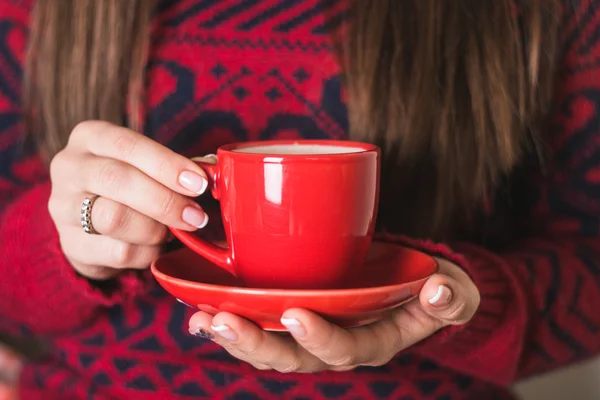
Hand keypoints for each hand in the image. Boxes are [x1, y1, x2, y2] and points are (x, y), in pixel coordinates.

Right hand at [48, 120, 212, 279]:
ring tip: (172, 231)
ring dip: (155, 229)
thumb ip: (175, 167)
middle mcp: (70, 167)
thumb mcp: (146, 165)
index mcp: (90, 137)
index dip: (167, 165)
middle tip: (196, 216)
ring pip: (115, 218)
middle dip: (165, 201)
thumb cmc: (130, 183)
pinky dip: (147, 252)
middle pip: (118, 181)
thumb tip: (213, 172)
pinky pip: (118, 252)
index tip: (199, 183)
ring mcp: (63, 207)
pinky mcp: (71, 245)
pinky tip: (155, 247)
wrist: (90, 222)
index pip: (128, 145)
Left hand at [188, 258, 478, 371]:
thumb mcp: (453, 290)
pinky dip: (230, 322)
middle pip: (292, 357)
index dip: (320, 338)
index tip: (296, 314)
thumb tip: (440, 292)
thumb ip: (452, 297)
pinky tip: (200, 311)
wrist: (411, 283)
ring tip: (202, 319)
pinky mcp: (296, 315)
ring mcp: (311, 333)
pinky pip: (260, 328)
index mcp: (371, 342)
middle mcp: (335, 344)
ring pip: (268, 347)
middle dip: (256, 344)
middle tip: (222, 322)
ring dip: (234, 336)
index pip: (344, 349)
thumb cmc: (430, 287)